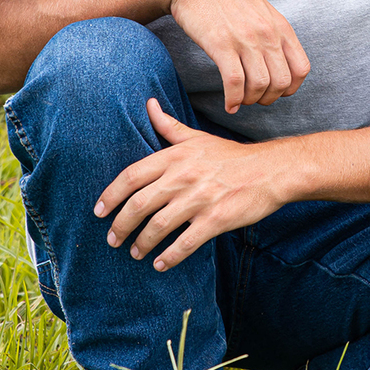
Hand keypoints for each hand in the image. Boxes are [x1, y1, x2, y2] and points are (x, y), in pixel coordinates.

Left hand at [94, 100, 290, 269]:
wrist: (270, 170)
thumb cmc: (230, 156)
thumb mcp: (197, 137)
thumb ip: (168, 126)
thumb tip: (148, 105)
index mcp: (175, 156)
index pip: (131, 176)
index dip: (110, 196)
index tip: (99, 212)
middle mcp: (183, 176)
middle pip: (139, 204)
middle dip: (120, 226)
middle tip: (113, 240)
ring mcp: (200, 199)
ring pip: (158, 226)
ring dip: (142, 243)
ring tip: (136, 253)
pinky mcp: (216, 219)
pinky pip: (186, 243)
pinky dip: (169, 256)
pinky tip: (161, 264)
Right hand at [165, 0, 309, 113]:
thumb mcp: (259, 8)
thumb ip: (272, 30)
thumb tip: (278, 56)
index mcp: (279, 26)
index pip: (301, 68)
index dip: (290, 87)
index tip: (274, 91)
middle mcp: (267, 33)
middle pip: (282, 82)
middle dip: (269, 98)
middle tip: (254, 98)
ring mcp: (245, 39)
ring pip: (260, 86)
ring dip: (250, 100)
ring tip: (240, 100)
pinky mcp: (221, 45)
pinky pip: (235, 83)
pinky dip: (233, 100)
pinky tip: (228, 104)